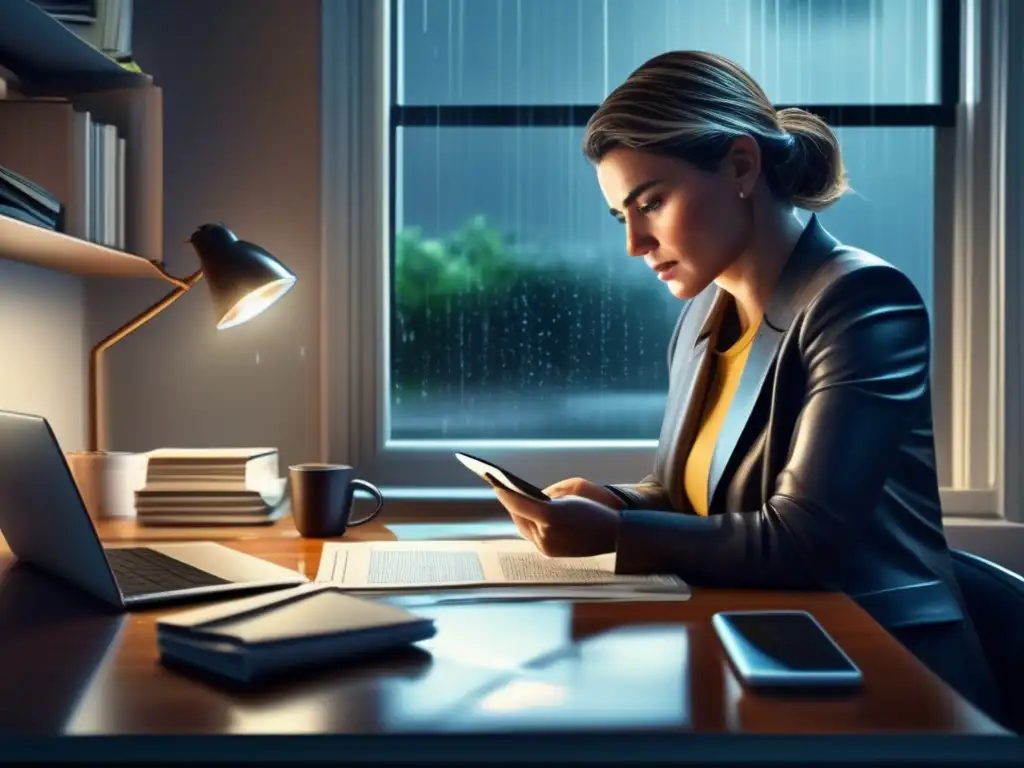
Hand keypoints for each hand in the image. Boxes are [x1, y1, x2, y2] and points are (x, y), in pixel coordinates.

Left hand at [485, 474, 620, 556]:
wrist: (619, 535)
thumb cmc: (598, 507)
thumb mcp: (575, 489)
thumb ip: (551, 492)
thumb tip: (536, 497)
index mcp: (551, 515)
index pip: (519, 503)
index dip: (506, 493)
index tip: (497, 484)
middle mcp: (546, 534)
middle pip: (518, 516)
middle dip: (511, 503)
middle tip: (502, 489)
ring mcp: (547, 546)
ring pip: (524, 528)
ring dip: (518, 514)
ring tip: (510, 501)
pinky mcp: (551, 553)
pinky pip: (533, 536)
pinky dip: (529, 524)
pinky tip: (525, 515)